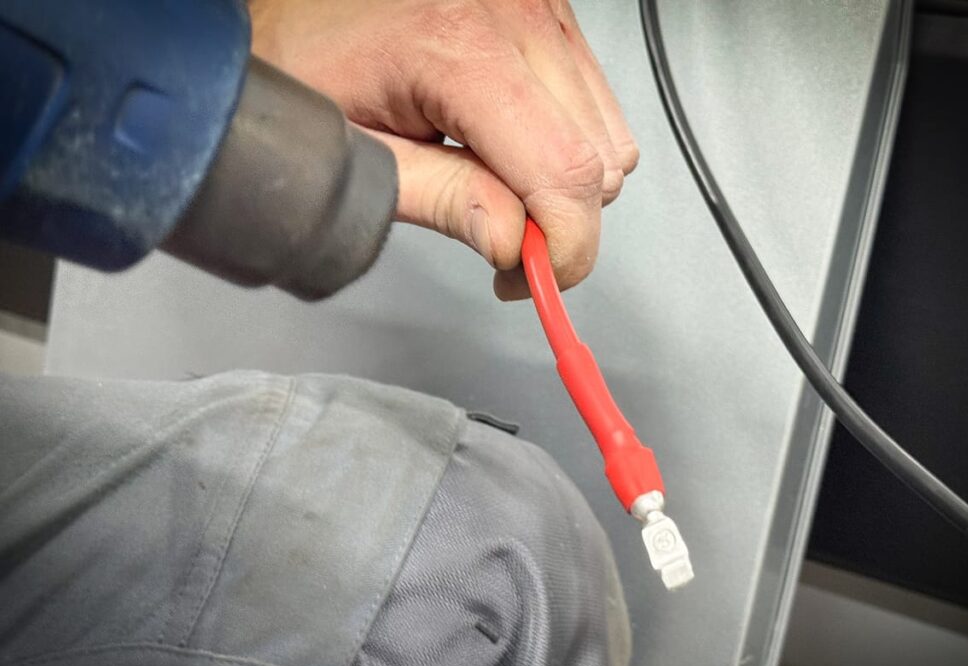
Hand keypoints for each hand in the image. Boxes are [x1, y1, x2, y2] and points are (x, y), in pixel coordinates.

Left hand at [250, 0, 637, 298]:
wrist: (302, 2)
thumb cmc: (308, 57)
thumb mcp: (357, 148)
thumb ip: (439, 199)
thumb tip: (510, 243)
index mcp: (460, 46)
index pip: (562, 173)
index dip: (560, 251)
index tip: (527, 280)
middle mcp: (516, 16)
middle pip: (594, 164)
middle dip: (556, 224)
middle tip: (495, 234)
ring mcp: (543, 11)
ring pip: (610, 144)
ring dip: (563, 186)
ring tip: (492, 180)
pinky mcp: (554, 17)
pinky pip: (601, 112)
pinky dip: (567, 148)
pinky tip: (509, 145)